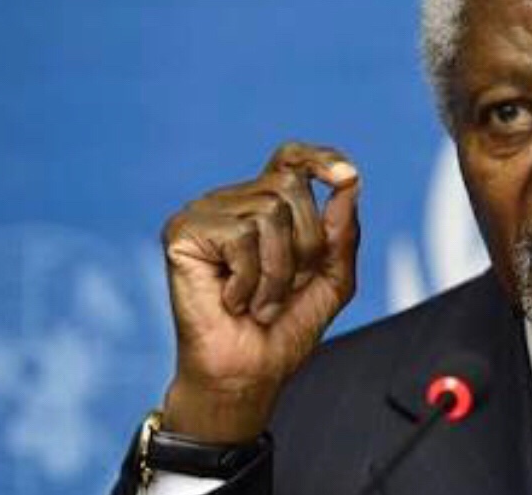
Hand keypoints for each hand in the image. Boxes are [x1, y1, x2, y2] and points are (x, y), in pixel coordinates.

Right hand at [159, 142, 360, 442]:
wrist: (248, 374)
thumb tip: (349, 183)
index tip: (347, 175)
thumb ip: (343, 233)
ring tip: (259, 301)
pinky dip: (249, 278)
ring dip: (277, 271)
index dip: (320, 157)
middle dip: (306, 243)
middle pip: (290, 186)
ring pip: (268, 212)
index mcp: (266, 205)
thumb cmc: (285, 328)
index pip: (292, 158)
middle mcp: (233, 201)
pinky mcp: (182, 231)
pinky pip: (240, 236)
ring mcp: (204, 213)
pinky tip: (233, 300)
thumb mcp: (333, 279)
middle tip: (286, 287)